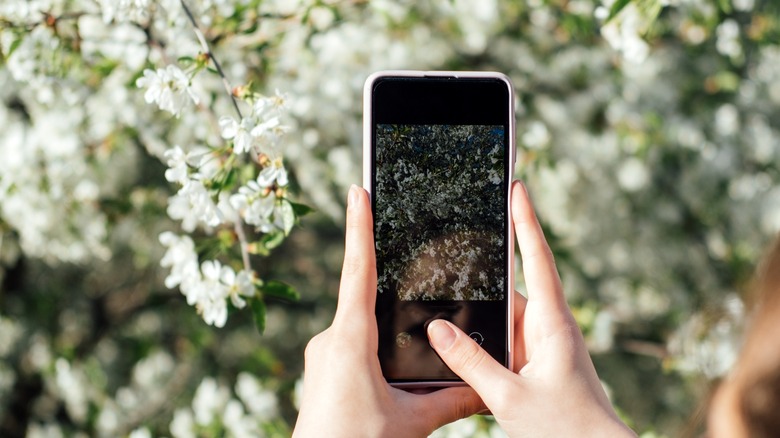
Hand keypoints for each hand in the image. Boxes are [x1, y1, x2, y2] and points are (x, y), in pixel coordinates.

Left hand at [293, 185, 484, 436]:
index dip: (359, 227)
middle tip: (412, 259)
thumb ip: (452, 401)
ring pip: (360, 325)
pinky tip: (392, 370)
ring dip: (384, 328)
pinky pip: (351, 343)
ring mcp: (322, 354)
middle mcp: (331, 339)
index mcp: (351, 340)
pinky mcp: (322, 369)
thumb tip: (487, 390)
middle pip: (363, 298)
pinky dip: (374, 346)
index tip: (357, 191)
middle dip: (389, 284)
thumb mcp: (411, 422)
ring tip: (406, 349)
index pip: (358, 272)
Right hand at [427, 181, 635, 437]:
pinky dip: (486, 339)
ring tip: (448, 314)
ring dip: (482, 317)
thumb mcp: (508, 397)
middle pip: (512, 287)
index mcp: (551, 324)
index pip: (538, 259)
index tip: (518, 187)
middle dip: (485, 274)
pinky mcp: (538, 361)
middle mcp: (550, 327)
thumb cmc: (564, 428)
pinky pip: (506, 339)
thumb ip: (470, 361)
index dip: (526, 221)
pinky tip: (463, 347)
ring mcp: (544, 344)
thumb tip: (437, 327)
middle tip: (455, 244)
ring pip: (505, 317)